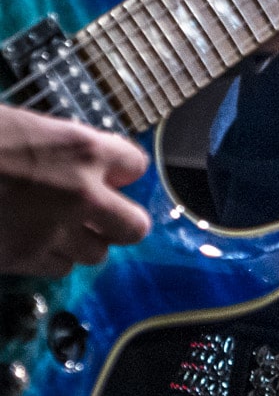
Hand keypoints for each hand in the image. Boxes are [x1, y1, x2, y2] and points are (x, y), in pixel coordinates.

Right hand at [0, 103, 149, 273]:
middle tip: (101, 214)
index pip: (135, 166)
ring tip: (64, 229)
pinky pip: (61, 269)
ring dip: (85, 242)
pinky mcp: (26, 259)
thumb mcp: (28, 127)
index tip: (110, 174)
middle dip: (119, 220)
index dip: (121, 172)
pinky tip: (37, 242)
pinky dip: (54, 258)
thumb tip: (77, 161)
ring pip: (97, 254)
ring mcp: (55, 231)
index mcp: (83, 149)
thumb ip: (65, 148)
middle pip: (133, 226)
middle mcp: (82, 194)